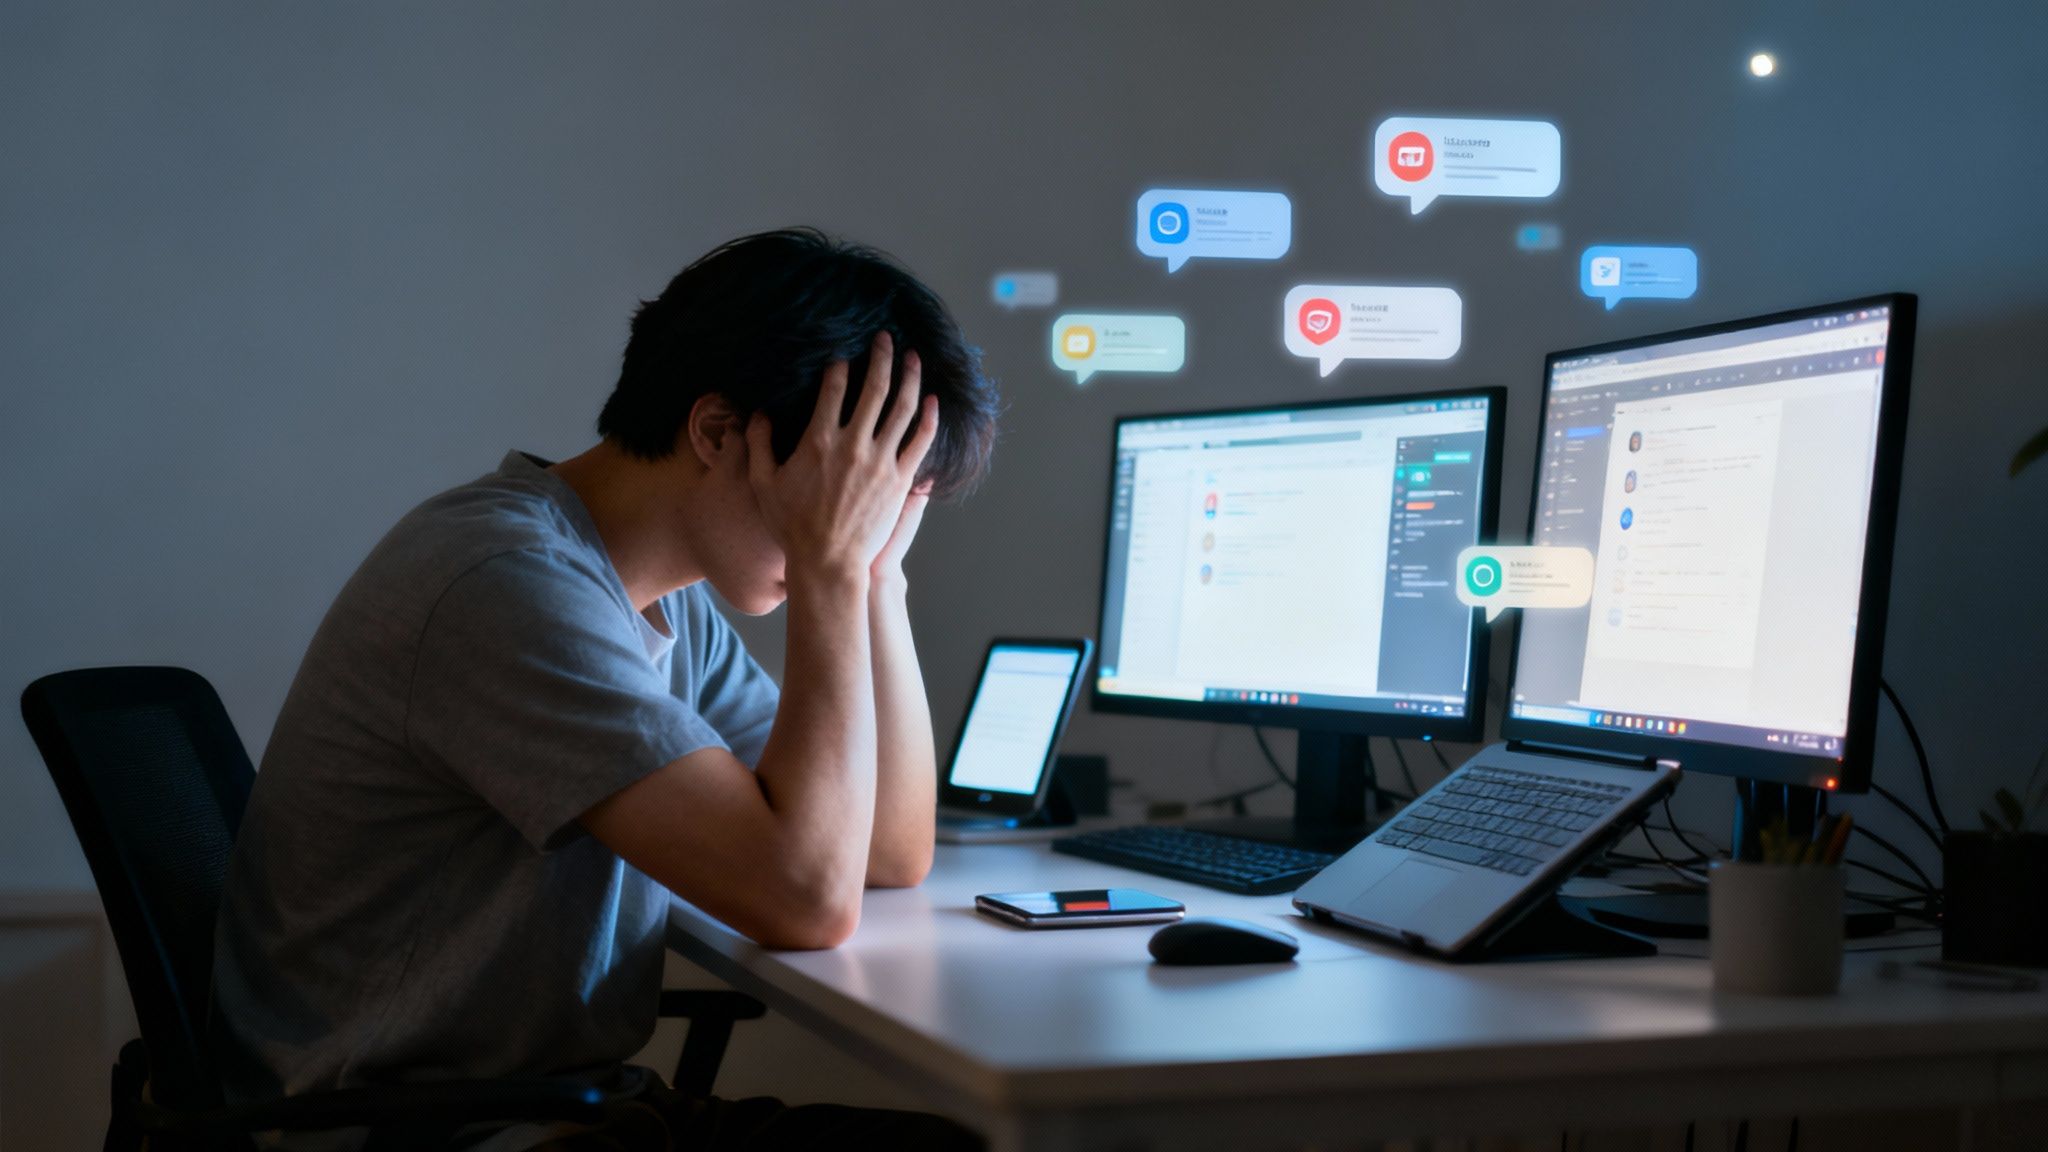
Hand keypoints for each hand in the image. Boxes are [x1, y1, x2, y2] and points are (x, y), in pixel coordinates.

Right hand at [746, 332, 938, 584]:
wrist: (828, 562)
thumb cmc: (791, 526)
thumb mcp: (763, 483)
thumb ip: (758, 444)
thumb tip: (757, 414)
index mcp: (819, 440)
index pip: (833, 388)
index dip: (840, 365)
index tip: (844, 353)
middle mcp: (853, 444)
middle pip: (874, 388)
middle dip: (881, 357)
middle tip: (885, 338)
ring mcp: (880, 462)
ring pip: (902, 408)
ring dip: (910, 378)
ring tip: (914, 358)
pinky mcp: (900, 481)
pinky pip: (919, 442)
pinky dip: (929, 418)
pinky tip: (933, 401)